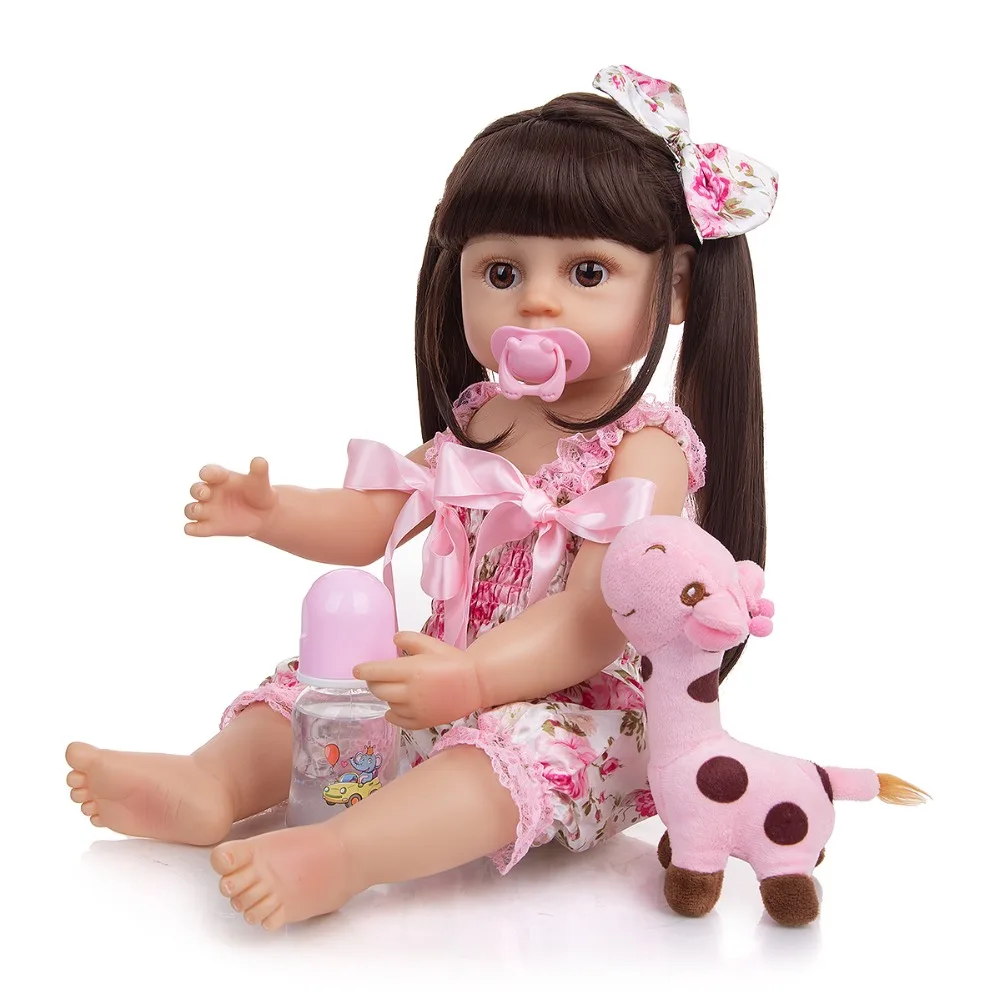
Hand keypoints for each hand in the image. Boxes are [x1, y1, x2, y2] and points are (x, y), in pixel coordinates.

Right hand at [184, 457, 277, 536]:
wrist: (263, 514)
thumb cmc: (259, 492)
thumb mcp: (260, 481)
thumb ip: (259, 471)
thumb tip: (260, 460)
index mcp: (219, 477)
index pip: (209, 472)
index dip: (208, 473)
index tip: (212, 475)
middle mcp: (209, 493)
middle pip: (195, 490)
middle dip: (197, 490)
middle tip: (205, 493)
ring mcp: (207, 510)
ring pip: (190, 509)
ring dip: (192, 510)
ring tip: (200, 511)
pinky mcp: (209, 527)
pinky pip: (193, 529)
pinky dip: (191, 529)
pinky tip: (192, 529)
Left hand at [354, 632, 483, 729]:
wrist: (475, 685)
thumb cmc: (454, 663)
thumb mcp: (432, 644)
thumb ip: (409, 639)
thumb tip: (393, 639)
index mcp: (412, 670)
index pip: (376, 672)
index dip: (363, 671)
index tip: (357, 669)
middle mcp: (410, 692)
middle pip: (377, 690)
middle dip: (373, 682)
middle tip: (377, 677)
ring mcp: (415, 710)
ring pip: (387, 704)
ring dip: (387, 695)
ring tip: (397, 688)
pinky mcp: (421, 723)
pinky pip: (396, 720)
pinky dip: (392, 713)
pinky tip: (397, 705)